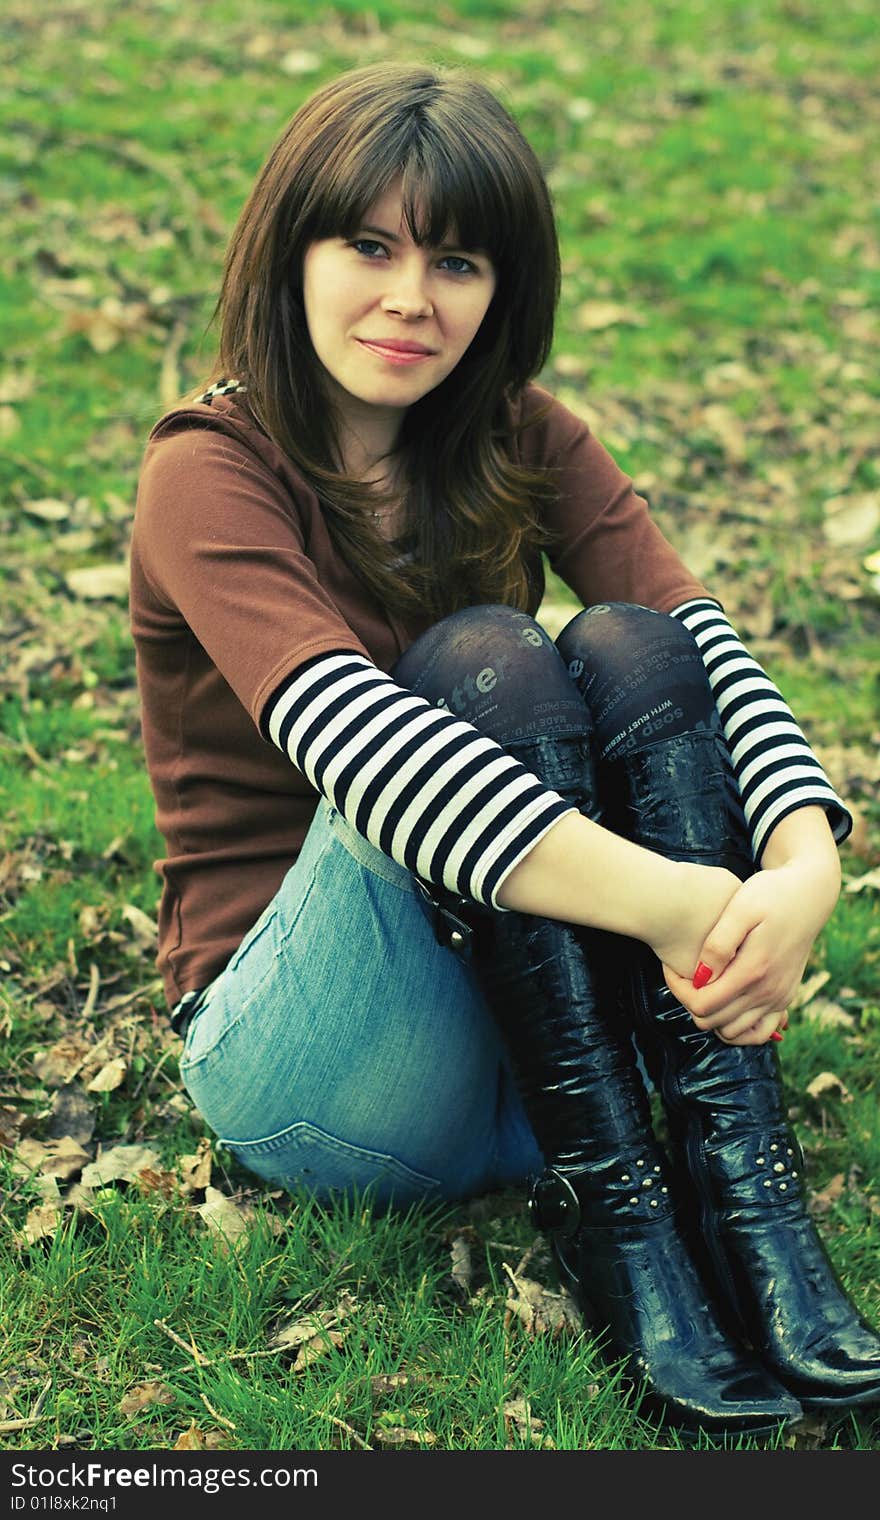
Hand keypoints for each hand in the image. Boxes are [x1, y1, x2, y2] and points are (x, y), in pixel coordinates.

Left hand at [662, 855, 840, 1045]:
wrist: (810, 894)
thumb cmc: (771, 894)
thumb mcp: (741, 908)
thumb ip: (719, 945)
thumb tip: (700, 977)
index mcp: (753, 971)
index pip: (701, 1004)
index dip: (678, 990)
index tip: (670, 967)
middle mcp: (769, 992)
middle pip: (712, 1021)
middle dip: (689, 1001)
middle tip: (682, 974)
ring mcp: (779, 999)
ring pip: (731, 1032)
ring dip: (710, 1014)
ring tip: (702, 985)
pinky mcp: (785, 999)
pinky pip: (757, 1033)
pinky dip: (737, 1027)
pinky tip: (723, 1004)